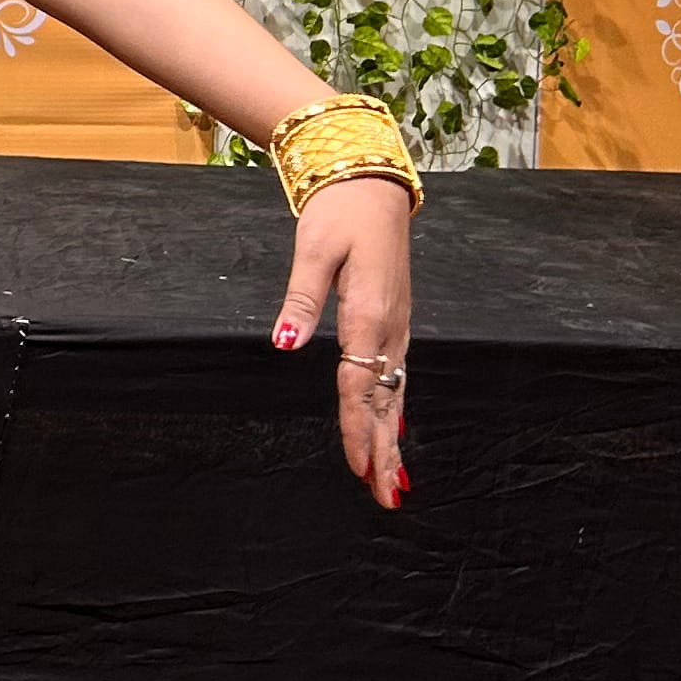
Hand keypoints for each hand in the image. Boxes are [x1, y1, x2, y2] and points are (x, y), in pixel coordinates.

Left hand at [271, 173, 414, 509]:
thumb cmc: (339, 214)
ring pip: (395, 391)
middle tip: (386, 496)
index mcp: (369, 312)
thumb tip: (284, 342)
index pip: (360, 383)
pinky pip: (396, 374)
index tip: (359, 468)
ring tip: (394, 479)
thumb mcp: (313, 250)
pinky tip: (394, 429)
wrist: (371, 184)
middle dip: (385, 449)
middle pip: (385, 399)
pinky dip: (395, 408)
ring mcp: (397, 324)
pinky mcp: (394, 319)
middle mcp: (390, 325)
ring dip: (393, 436)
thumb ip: (300, 300)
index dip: (359, 428)